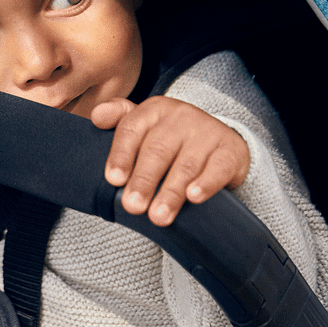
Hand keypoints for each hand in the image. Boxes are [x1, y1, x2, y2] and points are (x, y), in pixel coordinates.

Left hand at [91, 96, 249, 225]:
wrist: (218, 140)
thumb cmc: (169, 138)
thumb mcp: (143, 126)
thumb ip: (118, 120)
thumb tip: (96, 116)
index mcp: (154, 110)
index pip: (132, 129)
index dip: (121, 155)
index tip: (113, 180)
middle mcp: (181, 116)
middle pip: (157, 150)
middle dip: (143, 181)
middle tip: (132, 206)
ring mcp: (207, 132)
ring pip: (185, 165)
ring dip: (171, 192)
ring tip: (159, 216)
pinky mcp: (231, 150)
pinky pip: (218, 168)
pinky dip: (206, 183)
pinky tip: (194, 197)